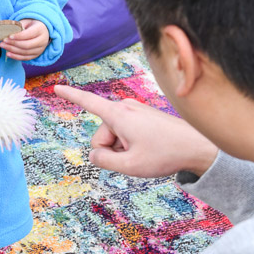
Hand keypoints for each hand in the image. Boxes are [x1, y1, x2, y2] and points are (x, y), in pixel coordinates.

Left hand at [0, 18, 48, 61]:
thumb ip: (19, 26)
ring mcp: (40, 49)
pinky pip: (25, 58)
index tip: (9, 36)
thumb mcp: (26, 21)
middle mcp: (42, 41)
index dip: (18, 36)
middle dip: (13, 44)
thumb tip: (8, 32)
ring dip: (12, 50)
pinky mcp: (36, 55)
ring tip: (3, 46)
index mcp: (40, 30)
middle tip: (3, 41)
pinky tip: (8, 53)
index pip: (29, 34)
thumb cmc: (31, 25)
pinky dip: (16, 57)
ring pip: (25, 52)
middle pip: (27, 45)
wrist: (42, 31)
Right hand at [54, 84, 217, 177]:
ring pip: (114, 136)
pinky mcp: (143, 117)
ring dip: (123, 148)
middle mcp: (125, 108)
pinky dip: (132, 144)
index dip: (70, 96)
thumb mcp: (130, 165)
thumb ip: (104, 161)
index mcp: (119, 115)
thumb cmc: (165, 154)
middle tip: (134, 157)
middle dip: (111, 149)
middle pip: (101, 134)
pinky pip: (126, 133)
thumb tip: (95, 155)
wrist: (197, 146)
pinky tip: (149, 150)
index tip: (56, 87)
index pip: (87, 103)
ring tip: (145, 153)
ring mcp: (135, 111)